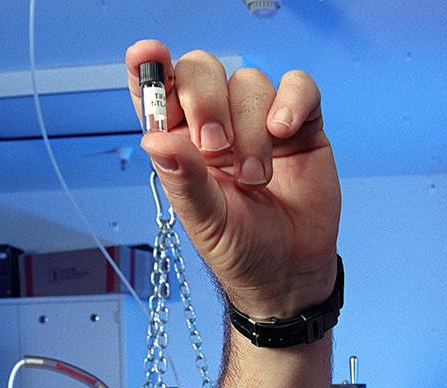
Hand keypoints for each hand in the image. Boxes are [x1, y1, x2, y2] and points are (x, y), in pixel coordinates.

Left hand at [126, 40, 340, 316]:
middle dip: (206, 101)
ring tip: (256, 178)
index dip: (148, 68)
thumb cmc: (240, 250)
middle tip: (215, 147)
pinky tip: (285, 132)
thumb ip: (183, 180)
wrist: (290, 273)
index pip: (156, 93)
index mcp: (180, 144)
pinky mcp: (300, 124)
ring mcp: (259, 121)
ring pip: (249, 82)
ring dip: (252, 128)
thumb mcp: (205, 222)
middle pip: (202, 71)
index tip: (146, 54)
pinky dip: (291, 101)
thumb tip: (153, 140)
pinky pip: (297, 86)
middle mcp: (217, 124)